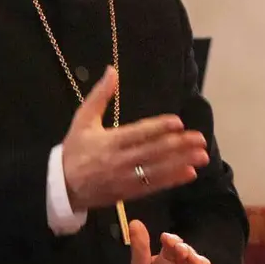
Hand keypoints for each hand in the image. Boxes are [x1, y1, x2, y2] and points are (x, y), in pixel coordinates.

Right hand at [61, 67, 208, 211]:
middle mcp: (119, 161)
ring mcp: (125, 179)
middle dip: (179, 146)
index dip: (159, 128)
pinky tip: (189, 173)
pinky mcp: (128, 193)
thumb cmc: (75, 149)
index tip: (178, 122)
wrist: (62, 187)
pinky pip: (153, 186)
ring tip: (202, 157)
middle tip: (200, 139)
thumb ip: (100, 95)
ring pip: (157, 170)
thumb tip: (112, 70)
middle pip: (153, 152)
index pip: (138, 133)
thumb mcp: (83, 119)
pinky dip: (172, 180)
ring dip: (182, 163)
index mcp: (109, 141)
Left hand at [129, 220, 218, 263]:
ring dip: (200, 263)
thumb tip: (135, 222)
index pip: (173, 244)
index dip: (172, 240)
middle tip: (181, 250)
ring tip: (193, 262)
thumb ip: (139, 249)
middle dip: (187, 250)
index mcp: (169, 258)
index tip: (166, 239)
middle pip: (190, 254)